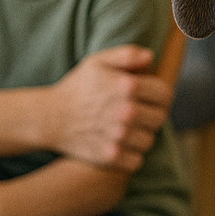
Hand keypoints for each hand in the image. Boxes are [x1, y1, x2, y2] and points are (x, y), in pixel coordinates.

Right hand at [50, 45, 172, 171]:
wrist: (49, 118)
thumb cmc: (77, 87)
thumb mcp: (98, 62)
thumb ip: (127, 55)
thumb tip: (150, 56)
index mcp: (128, 86)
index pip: (165, 95)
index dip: (160, 96)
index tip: (150, 98)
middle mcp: (126, 112)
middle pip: (160, 119)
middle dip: (152, 115)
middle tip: (138, 114)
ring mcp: (118, 136)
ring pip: (149, 141)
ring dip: (141, 136)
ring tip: (127, 129)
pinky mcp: (110, 156)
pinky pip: (136, 160)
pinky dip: (130, 155)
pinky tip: (120, 144)